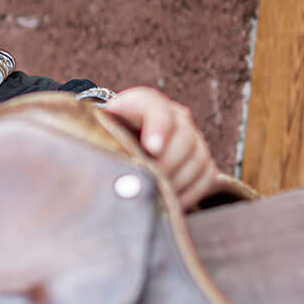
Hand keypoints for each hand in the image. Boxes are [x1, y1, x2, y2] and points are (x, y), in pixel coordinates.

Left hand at [103, 87, 218, 210]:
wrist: (120, 143)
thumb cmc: (104, 139)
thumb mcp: (97, 133)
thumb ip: (100, 141)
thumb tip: (106, 172)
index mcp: (144, 102)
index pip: (156, 109)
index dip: (158, 128)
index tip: (152, 149)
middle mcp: (175, 115)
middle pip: (184, 138)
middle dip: (166, 165)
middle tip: (148, 184)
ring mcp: (193, 136)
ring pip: (198, 158)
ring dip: (177, 181)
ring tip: (156, 195)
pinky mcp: (202, 159)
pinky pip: (206, 176)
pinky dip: (190, 192)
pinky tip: (171, 202)